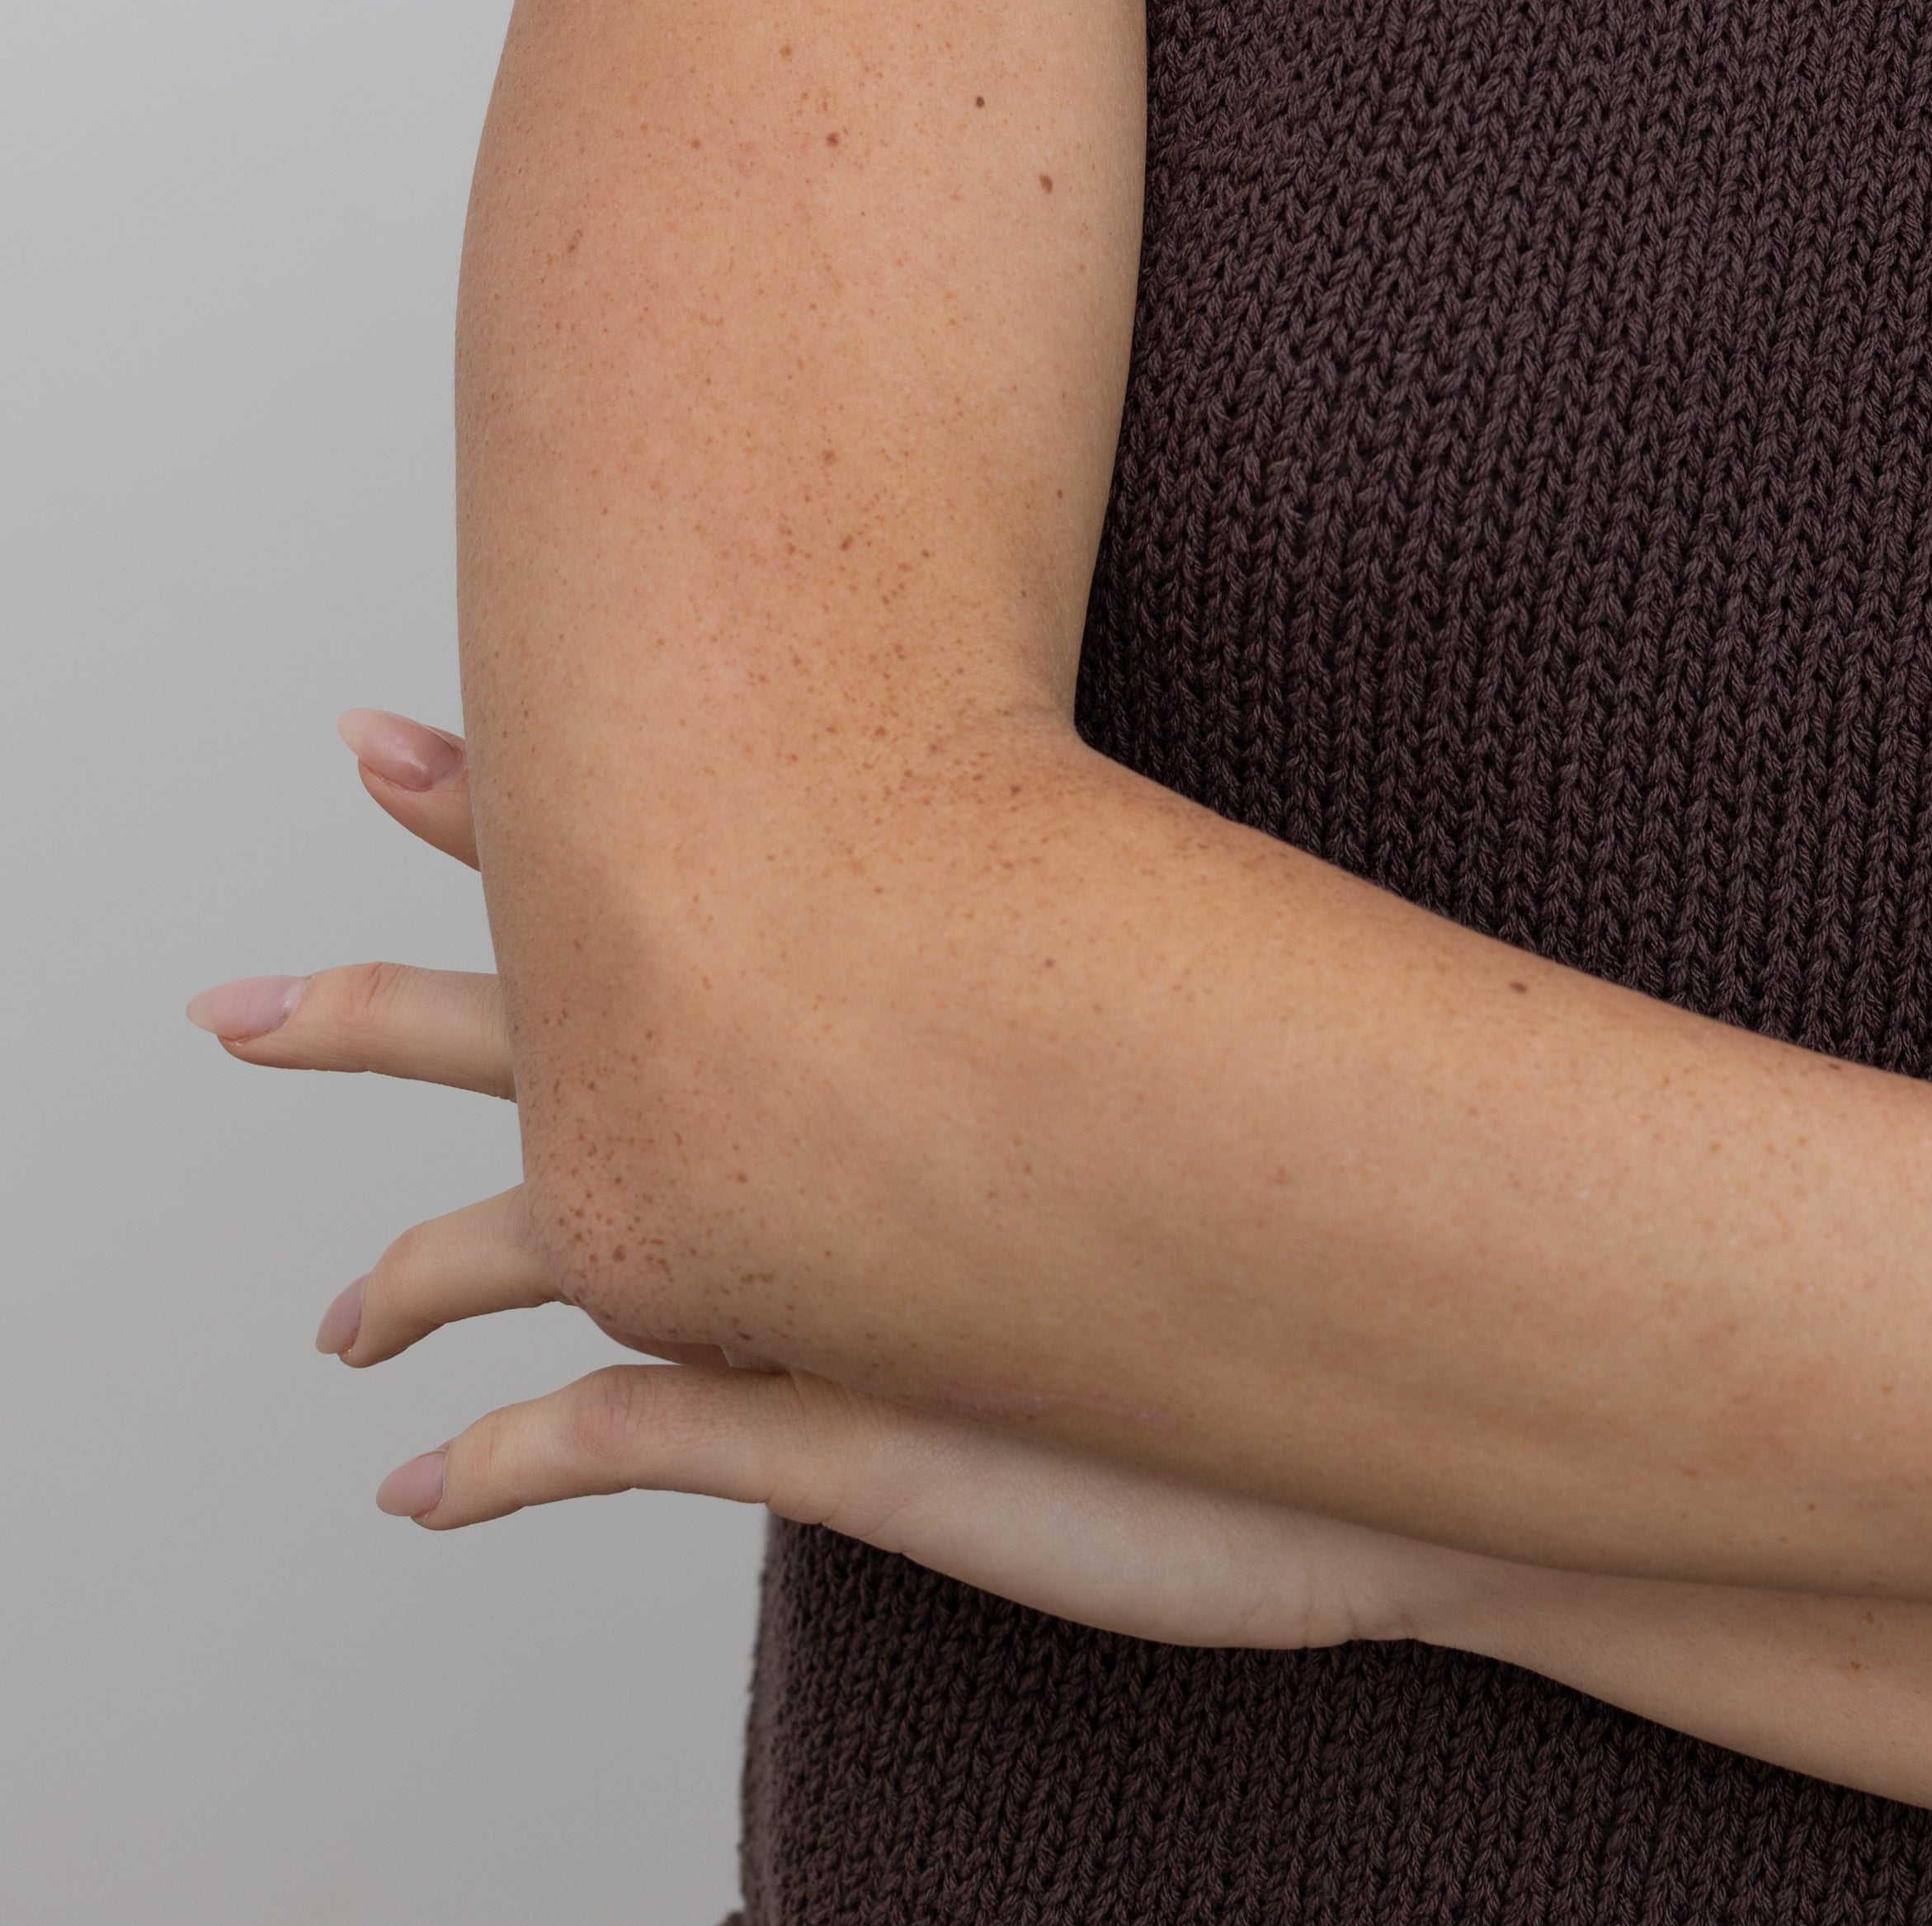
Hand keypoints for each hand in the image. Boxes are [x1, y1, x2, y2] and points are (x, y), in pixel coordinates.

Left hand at [186, 715, 1477, 1652]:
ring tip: (323, 1310)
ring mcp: (817, 1289)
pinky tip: (426, 1487)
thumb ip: (1070, 920)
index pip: (647, 874)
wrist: (1402, 1380)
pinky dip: (502, 1469)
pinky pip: (609, 1448)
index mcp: (886, 1012)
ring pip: (550, 1250)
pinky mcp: (832, 1434)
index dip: (503, 809)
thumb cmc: (1320, 1209)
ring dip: (422, 1272)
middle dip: (390, 997)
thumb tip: (1024, 797)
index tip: (384, 741)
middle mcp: (828, 1132)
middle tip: (231, 989)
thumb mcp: (1167, 1015)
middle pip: (548, 1030)